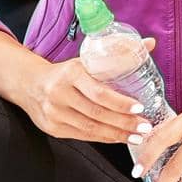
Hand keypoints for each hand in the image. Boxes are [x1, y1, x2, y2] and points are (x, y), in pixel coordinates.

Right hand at [15, 37, 156, 143]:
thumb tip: (151, 43)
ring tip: (137, 136)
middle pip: (97, 113)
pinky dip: (103, 138)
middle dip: (124, 123)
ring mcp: (54, 113)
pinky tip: (118, 138)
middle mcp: (60, 94)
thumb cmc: (66, 72)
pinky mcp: (53, 128)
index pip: (99, 92)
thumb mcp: (87, 59)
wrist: (30, 84)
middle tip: (145, 127)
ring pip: (90, 128)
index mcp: (71, 74)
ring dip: (117, 134)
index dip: (120, 103)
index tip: (140, 108)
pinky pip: (83, 136)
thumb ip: (120, 54)